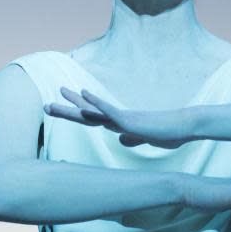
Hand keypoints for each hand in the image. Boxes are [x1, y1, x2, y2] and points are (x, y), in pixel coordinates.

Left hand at [45, 88, 195, 148]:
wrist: (184, 127)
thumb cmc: (167, 132)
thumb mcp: (145, 139)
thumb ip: (132, 137)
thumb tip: (121, 139)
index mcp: (118, 125)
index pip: (91, 119)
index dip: (74, 113)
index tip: (58, 108)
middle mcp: (116, 119)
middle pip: (86, 114)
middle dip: (66, 109)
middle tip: (45, 105)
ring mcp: (122, 118)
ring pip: (94, 110)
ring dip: (76, 103)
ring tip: (59, 92)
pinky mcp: (130, 119)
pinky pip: (110, 110)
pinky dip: (96, 103)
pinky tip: (84, 94)